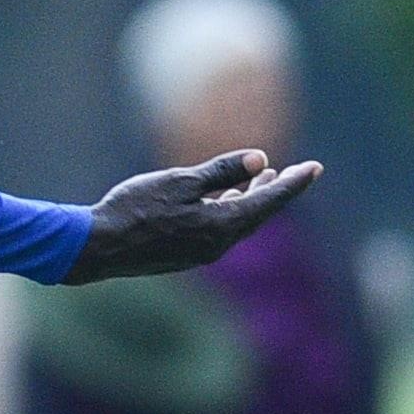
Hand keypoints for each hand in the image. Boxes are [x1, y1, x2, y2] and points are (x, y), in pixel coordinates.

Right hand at [62, 149, 323, 284]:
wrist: (97, 247)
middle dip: (275, 190)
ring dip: (250, 199)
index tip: (316, 168)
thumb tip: (261, 158)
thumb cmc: (135, 209)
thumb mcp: (180, 181)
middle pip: (257, 214)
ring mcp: (200, 254)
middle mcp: (218, 245)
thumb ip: (220, 171)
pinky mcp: (183, 256)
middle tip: (294, 171)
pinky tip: (220, 200)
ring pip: (237, 223)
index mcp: (222, 226)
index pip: (269, 201)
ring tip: (260, 178)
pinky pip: (218, 231)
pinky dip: (228, 211)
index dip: (295, 183)